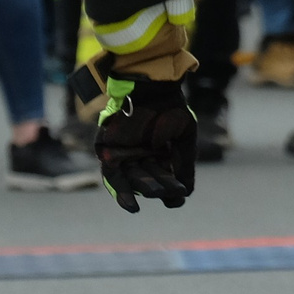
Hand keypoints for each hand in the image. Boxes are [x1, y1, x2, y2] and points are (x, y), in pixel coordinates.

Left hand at [95, 74, 197, 210]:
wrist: (152, 87)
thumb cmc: (170, 108)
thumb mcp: (185, 138)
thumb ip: (184, 164)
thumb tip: (185, 193)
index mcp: (159, 152)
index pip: (164, 178)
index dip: (170, 189)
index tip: (178, 195)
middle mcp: (140, 155)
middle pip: (148, 180)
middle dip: (159, 188)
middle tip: (171, 191)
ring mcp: (124, 154)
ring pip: (132, 180)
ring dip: (142, 191)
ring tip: (154, 197)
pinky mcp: (108, 152)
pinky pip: (112, 177)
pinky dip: (121, 193)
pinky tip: (132, 206)